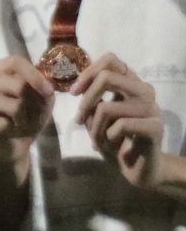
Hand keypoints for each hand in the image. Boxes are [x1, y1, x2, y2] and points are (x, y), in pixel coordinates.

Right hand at [0, 56, 54, 164]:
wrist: (15, 145)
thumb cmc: (28, 118)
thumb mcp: (42, 102)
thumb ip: (44, 89)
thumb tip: (45, 87)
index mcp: (1, 72)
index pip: (15, 62)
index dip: (34, 75)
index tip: (47, 91)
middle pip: (17, 84)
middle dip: (32, 103)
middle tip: (31, 113)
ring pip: (13, 105)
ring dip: (25, 119)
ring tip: (21, 123)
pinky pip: (3, 123)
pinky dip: (14, 130)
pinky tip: (10, 131)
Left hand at [74, 53, 174, 189]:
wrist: (139, 169)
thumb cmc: (115, 140)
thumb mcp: (96, 116)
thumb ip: (91, 98)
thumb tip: (77, 87)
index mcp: (131, 84)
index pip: (111, 60)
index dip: (87, 72)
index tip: (74, 92)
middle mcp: (144, 91)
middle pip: (107, 77)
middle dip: (85, 100)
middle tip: (79, 120)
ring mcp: (152, 109)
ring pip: (107, 107)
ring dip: (94, 128)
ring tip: (98, 140)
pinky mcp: (156, 128)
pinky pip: (120, 126)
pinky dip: (107, 138)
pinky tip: (113, 147)